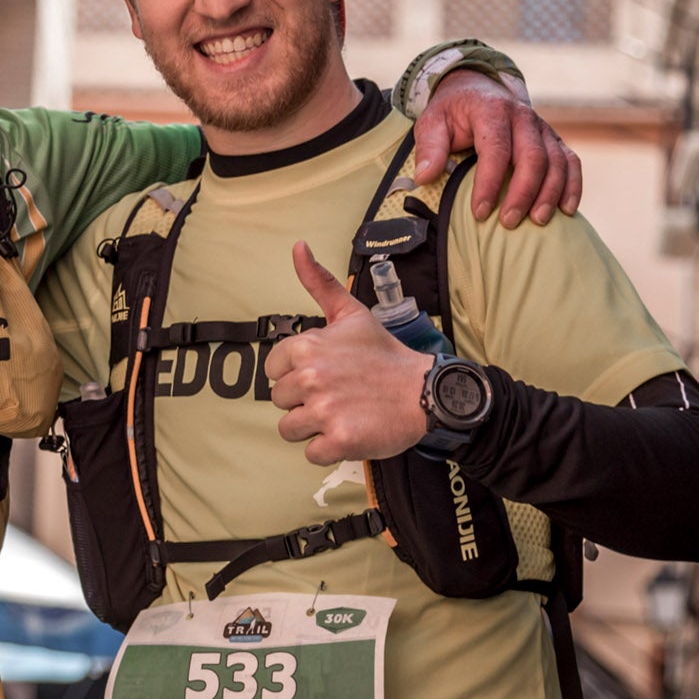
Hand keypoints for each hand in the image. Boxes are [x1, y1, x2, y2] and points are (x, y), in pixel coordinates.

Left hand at [263, 242, 433, 465]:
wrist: (425, 391)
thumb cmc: (385, 354)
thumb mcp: (351, 313)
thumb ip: (319, 282)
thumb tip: (298, 246)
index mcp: (306, 347)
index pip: (273, 371)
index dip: (296, 375)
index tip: (324, 374)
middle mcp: (310, 378)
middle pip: (280, 401)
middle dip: (304, 401)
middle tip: (338, 394)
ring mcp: (324, 411)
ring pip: (290, 429)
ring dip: (313, 426)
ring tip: (342, 413)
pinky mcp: (339, 441)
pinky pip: (311, 453)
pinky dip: (328, 448)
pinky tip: (349, 431)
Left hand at [416, 71, 581, 225]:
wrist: (477, 87)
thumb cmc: (453, 112)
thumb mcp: (432, 122)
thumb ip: (429, 147)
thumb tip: (424, 177)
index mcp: (492, 110)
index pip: (496, 150)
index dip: (490, 183)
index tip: (480, 212)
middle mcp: (523, 117)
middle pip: (532, 157)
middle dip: (522, 193)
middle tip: (508, 222)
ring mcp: (542, 128)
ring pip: (556, 161)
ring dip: (549, 193)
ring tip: (537, 222)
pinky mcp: (553, 139)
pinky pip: (571, 161)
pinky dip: (572, 186)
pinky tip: (567, 211)